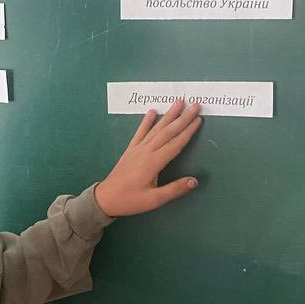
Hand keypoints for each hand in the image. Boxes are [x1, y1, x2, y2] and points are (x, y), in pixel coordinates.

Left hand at [96, 101, 201, 216]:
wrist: (106, 198)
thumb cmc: (130, 200)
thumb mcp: (154, 200)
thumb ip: (174, 189)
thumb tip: (195, 181)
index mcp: (154, 162)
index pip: (175, 144)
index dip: (188, 132)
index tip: (198, 120)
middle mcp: (146, 151)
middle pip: (168, 131)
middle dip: (183, 118)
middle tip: (195, 105)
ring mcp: (137, 148)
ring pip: (156, 128)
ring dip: (168, 115)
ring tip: (178, 103)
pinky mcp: (130, 149)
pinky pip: (140, 132)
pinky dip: (146, 121)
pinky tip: (152, 111)